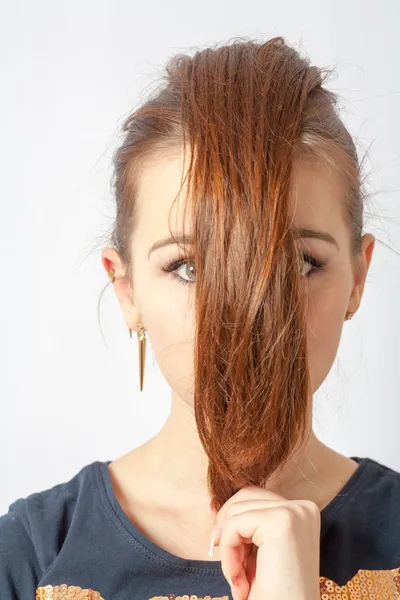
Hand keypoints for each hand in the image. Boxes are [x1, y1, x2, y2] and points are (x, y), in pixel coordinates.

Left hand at [209, 485, 320, 599]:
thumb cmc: (273, 595)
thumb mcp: (256, 553)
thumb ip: (243, 524)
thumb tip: (212, 503)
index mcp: (302, 512)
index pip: (253, 498)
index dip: (233, 526)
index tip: (234, 562)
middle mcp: (303, 507)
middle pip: (243, 497)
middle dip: (228, 532)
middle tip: (233, 572)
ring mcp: (295, 512)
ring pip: (235, 511)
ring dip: (228, 549)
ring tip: (239, 581)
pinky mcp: (282, 521)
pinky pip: (234, 525)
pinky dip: (228, 555)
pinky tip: (239, 582)